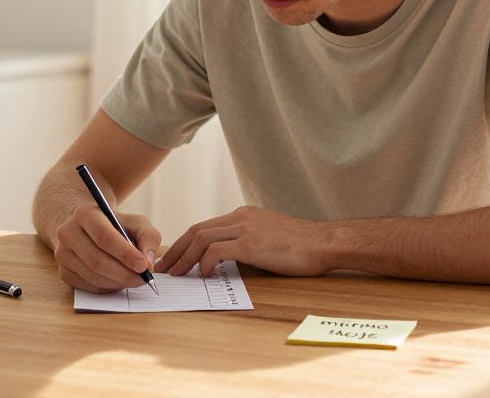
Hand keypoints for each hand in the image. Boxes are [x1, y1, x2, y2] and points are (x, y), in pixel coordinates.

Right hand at [52, 204, 160, 292]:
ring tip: (133, 279)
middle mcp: (68, 232)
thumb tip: (148, 263)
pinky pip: (88, 286)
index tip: (143, 266)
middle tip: (143, 279)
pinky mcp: (63, 272)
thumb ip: (148, 237)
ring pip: (93, 276)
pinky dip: (108, 287)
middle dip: (124, 273)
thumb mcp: (136, 223)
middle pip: (97, 260)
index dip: (125, 254)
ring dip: (117, 282)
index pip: (104, 237)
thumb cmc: (116, 226)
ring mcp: (62, 254)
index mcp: (85, 214)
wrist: (88, 229)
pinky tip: (118, 280)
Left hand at [157, 206, 329, 277]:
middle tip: (164, 268)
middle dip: (176, 250)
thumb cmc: (302, 246)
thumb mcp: (269, 238)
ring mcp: (246, 228)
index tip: (173, 258)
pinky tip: (204, 275)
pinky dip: (205, 262)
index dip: (184, 243)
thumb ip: (248, 244)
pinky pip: (217, 251)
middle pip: (196, 230)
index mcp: (243, 215)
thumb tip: (228, 263)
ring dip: (184, 258)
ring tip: (176, 274)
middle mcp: (241, 217)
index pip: (204, 226)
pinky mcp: (251, 243)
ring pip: (202, 238)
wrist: (325, 242)